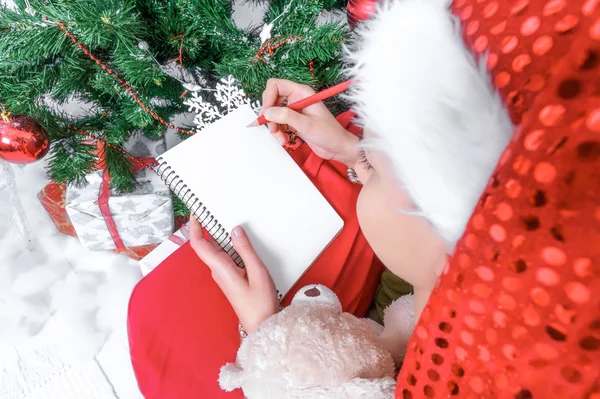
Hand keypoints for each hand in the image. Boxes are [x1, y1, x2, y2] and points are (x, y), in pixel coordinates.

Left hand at [189, 215, 279, 333]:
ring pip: (218, 251)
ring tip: (230, 221)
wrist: (262, 325)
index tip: (196, 213)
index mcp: (220, 269)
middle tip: (217, 210)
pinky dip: (229, 246)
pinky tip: (240, 240)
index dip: (194, 227)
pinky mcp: (230, 278)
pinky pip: (226, 257)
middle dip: (209, 227)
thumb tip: (234, 229)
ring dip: (221, 236)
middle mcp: (218, 271)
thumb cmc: (260, 303)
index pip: (199, 245)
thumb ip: (245, 250)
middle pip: (207, 245)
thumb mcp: (257, 272)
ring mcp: (223, 275)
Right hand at [261, 79, 359, 166]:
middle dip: (269, 115)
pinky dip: (278, 132)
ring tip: (281, 138)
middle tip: (273, 128)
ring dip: (273, 127)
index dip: (268, 98)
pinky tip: (284, 140)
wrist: (337, 148)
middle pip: (271, 99)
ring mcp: (294, 111)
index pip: (276, 85)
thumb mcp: (307, 125)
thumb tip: (267, 112)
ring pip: (273, 114)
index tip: (267, 114)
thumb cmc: (328, 133)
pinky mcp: (293, 122)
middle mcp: (296, 99)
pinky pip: (278, 124)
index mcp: (301, 92)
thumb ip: (286, 117)